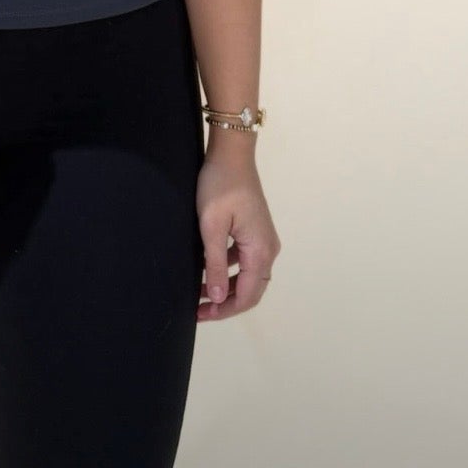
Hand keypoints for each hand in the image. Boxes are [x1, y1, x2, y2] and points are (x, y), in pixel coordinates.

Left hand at [195, 151, 279, 322]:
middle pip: (250, 289)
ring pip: (247, 275)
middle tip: (200, 309)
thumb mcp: (211, 226)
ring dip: (226, 286)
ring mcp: (264, 239)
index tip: (201, 314)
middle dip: (226, 303)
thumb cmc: (220, 186)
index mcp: (260, 251)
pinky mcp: (256, 230)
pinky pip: (244, 260)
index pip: (247, 295)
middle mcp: (268, 249)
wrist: (231, 153)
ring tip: (200, 291)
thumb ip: (214, 264)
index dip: (225, 310)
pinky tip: (207, 267)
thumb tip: (218, 297)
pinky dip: (228, 269)